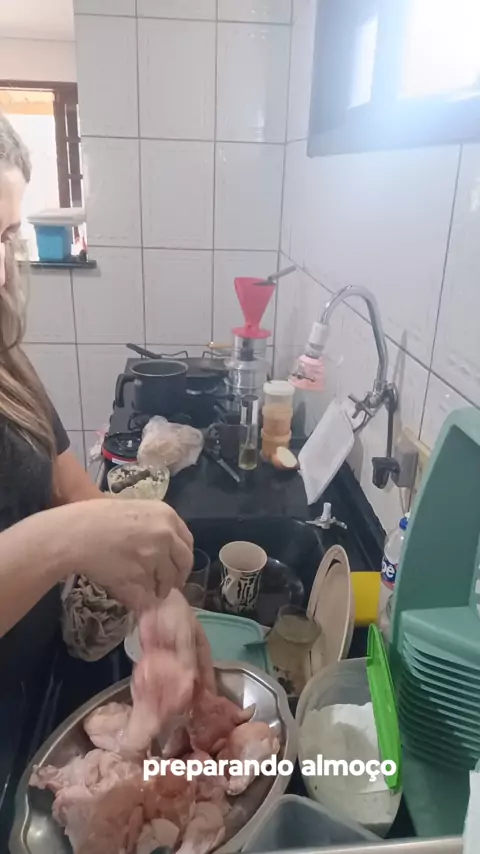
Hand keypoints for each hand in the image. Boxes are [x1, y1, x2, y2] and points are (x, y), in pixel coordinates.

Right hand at [61, 499, 192, 611]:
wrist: (76, 533)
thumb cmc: (97, 518)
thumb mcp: (134, 511)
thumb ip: (155, 526)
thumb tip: (164, 546)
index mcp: (167, 515)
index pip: (187, 542)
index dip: (182, 557)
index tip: (177, 566)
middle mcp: (166, 534)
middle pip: (184, 562)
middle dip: (177, 576)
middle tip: (168, 584)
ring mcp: (156, 555)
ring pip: (168, 579)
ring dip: (161, 587)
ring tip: (151, 590)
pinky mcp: (143, 575)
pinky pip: (150, 588)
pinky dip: (145, 592)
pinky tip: (134, 588)